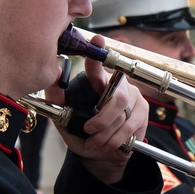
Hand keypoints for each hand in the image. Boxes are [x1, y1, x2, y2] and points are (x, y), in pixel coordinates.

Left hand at [46, 35, 146, 183]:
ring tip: (94, 143)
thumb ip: (56, 96)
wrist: (99, 155)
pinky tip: (107, 144)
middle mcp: (117, 84)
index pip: (97, 64)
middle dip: (102, 118)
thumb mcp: (63, 115)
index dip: (99, 51)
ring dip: (106, 133)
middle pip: (117, 97)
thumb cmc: (80, 132)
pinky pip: (131, 126)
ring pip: (123, 115)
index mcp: (96, 81)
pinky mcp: (142, 111)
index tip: (98, 38)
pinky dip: (116, 139)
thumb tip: (51, 73)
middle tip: (88, 130)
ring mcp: (133, 97)